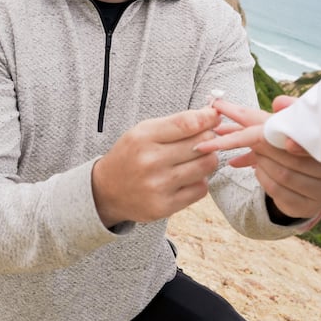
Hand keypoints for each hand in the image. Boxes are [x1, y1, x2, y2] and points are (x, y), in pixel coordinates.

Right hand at [92, 106, 220, 227]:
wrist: (107, 191)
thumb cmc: (131, 155)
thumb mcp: (144, 132)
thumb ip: (176, 123)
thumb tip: (212, 115)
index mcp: (143, 138)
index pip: (187, 124)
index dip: (207, 118)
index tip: (214, 116)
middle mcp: (150, 162)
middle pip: (202, 144)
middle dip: (209, 138)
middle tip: (204, 138)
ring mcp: (158, 186)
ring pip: (206, 166)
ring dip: (207, 159)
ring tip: (196, 158)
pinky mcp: (165, 206)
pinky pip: (201, 189)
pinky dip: (200, 181)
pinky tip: (188, 177)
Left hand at [195, 98, 320, 219]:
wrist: (315, 178)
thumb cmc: (307, 144)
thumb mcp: (303, 125)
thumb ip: (291, 112)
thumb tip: (279, 102)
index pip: (316, 148)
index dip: (300, 146)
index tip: (286, 142)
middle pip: (294, 163)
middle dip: (268, 148)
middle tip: (251, 138)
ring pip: (283, 177)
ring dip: (262, 162)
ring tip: (255, 151)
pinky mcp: (306, 209)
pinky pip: (277, 191)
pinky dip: (263, 177)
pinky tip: (258, 168)